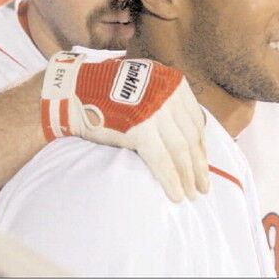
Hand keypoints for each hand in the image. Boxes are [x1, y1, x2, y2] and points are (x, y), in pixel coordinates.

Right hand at [41, 51, 208, 201]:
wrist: (75, 91)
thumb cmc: (108, 91)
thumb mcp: (145, 84)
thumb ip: (165, 101)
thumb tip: (185, 132)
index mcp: (173, 83)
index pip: (195, 120)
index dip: (201, 145)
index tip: (202, 161)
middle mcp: (168, 94)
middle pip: (190, 137)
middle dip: (198, 164)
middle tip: (203, 185)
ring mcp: (156, 112)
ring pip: (180, 152)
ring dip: (188, 176)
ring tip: (192, 194)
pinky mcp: (142, 130)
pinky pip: (162, 162)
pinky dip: (171, 181)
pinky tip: (177, 195)